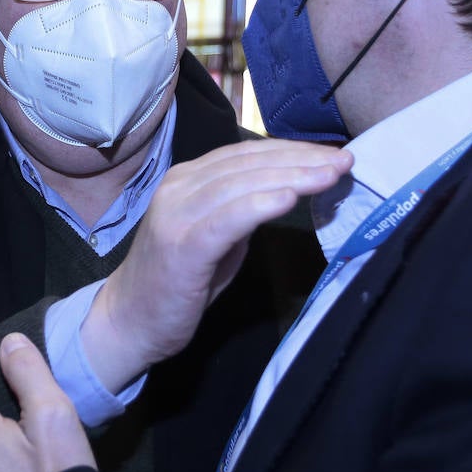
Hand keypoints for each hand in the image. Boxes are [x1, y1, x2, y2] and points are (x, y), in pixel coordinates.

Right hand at [82, 138, 351, 391]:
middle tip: (344, 160)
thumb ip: (242, 210)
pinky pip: (228, 218)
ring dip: (293, 176)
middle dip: (302, 159)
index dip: (293, 150)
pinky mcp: (182, 245)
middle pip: (250, 163)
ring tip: (331, 174)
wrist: (127, 322)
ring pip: (243, 183)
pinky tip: (290, 198)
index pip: (247, 154)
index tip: (332, 153)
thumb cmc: (175, 282)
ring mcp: (178, 213)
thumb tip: (288, 188)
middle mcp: (180, 186)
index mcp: (188, 179)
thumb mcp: (215, 235)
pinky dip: (261, 204)